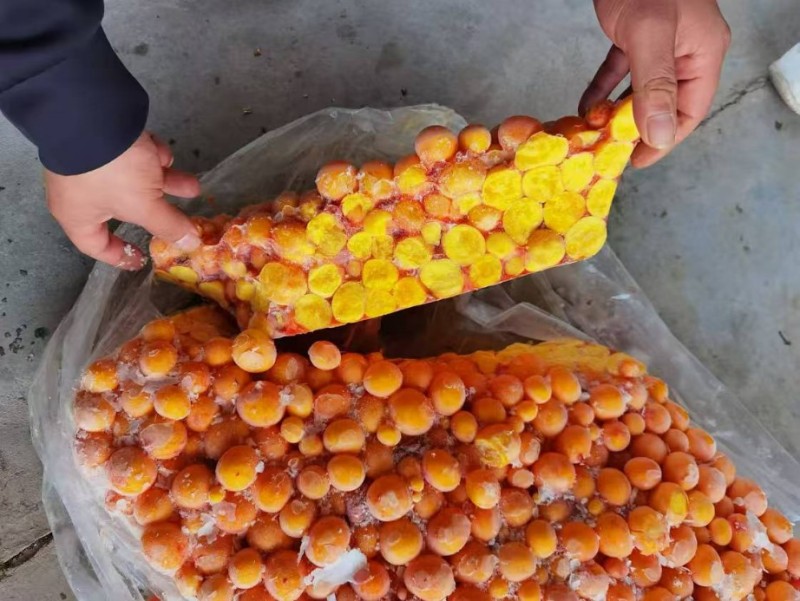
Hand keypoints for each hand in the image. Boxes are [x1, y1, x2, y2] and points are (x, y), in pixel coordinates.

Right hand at [45, 132, 201, 268]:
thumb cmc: (112, 171)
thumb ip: (167, 226)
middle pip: (124, 209)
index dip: (118, 256)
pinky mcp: (104, 137)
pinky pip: (131, 153)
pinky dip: (149, 155)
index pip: (95, 245)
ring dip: (164, 181)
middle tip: (183, 216)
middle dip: (158, 210)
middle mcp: (82, 190)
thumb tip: (190, 245)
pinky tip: (162, 152)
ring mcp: (92, 162)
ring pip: (133, 179)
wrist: (93, 112)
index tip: (141, 259)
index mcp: (78, 215)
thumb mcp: (143, 205)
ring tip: (192, 185)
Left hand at [582, 0, 730, 166]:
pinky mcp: (635, 34)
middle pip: (664, 103)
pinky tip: (584, 106)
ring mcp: (661, 43)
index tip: (637, 161)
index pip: (688, 111)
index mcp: (702, 54)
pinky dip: (603, 89)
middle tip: (610, 153)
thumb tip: (658, 135)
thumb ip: (655, 86)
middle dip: (638, 130)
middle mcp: (685, 51)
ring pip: (641, 90)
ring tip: (594, 137)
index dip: (665, 140)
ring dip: (617, 113)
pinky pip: (621, 71)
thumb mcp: (650, 35)